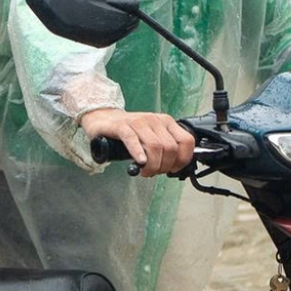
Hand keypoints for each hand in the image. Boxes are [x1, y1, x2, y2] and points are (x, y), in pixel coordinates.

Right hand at [79, 108, 195, 176]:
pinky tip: (139, 162)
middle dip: (164, 166)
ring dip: (152, 165)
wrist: (103, 119)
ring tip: (144, 171)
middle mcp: (155, 120)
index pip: (186, 141)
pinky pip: (133, 139)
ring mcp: (139, 122)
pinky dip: (138, 153)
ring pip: (155, 146)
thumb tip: (175, 167)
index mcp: (166, 122)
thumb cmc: (129, 132)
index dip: (183, 159)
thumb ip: (165, 149)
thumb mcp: (152, 137)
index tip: (173, 169)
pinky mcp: (121, 126)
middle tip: (153, 172)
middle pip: (170, 148)